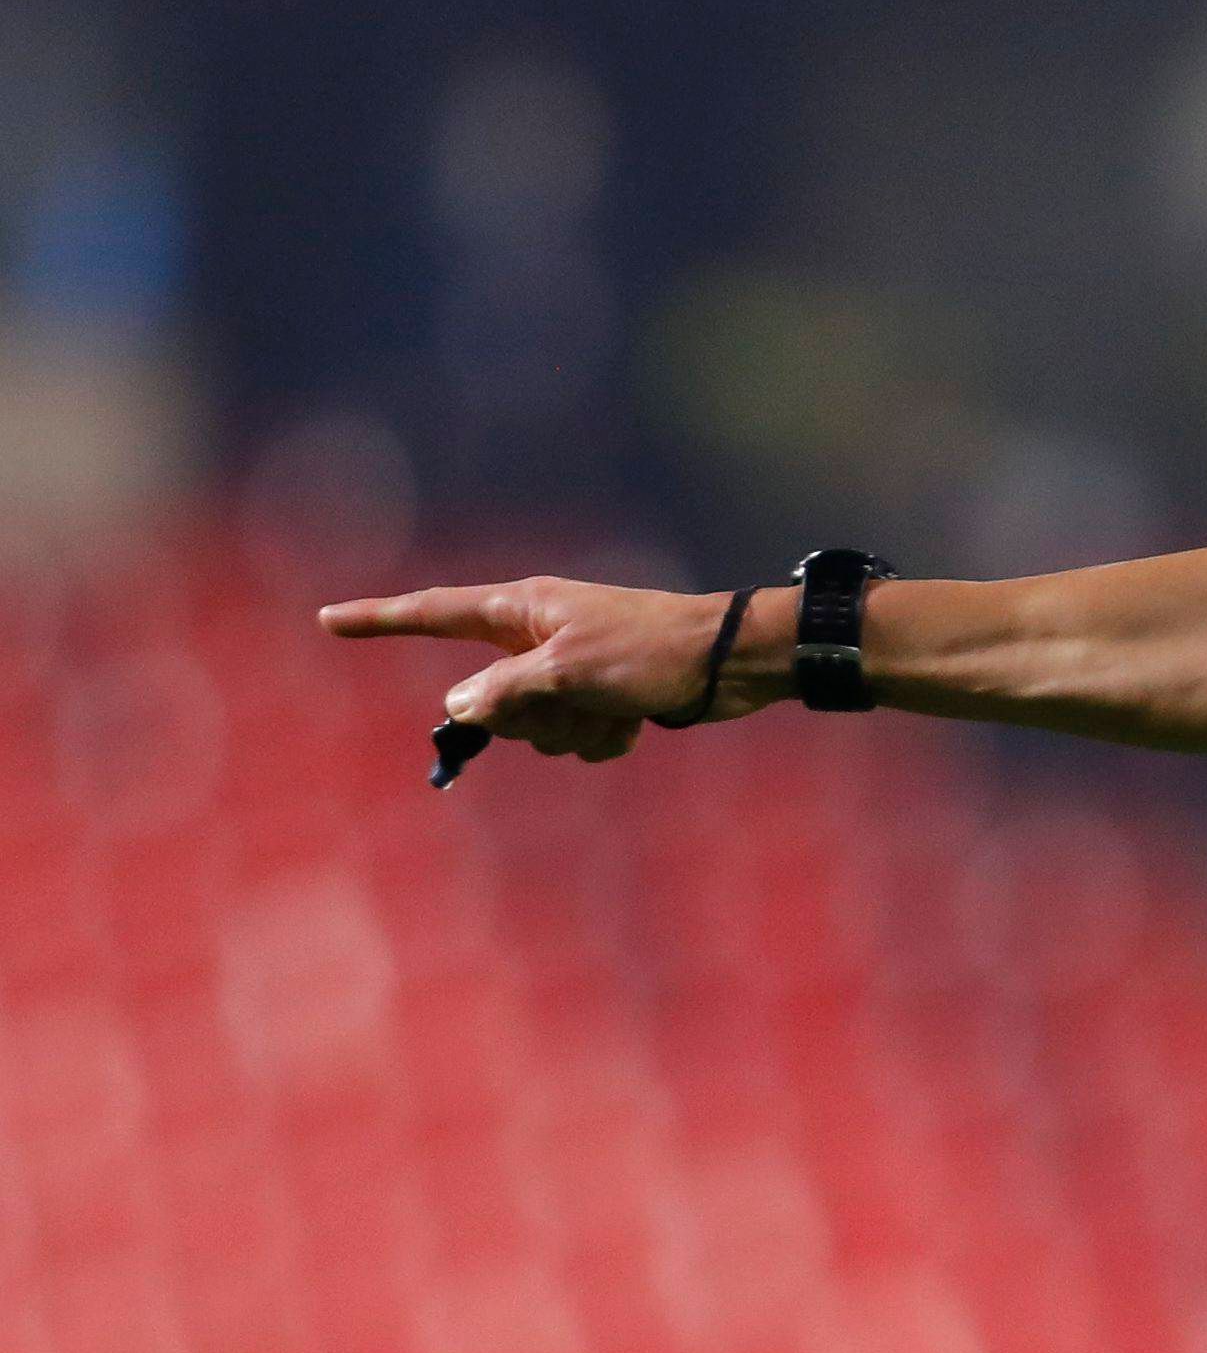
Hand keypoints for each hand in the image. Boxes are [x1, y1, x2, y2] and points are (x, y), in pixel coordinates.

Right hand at [318, 577, 743, 765]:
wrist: (731, 663)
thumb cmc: (651, 650)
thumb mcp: (569, 670)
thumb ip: (506, 691)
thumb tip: (459, 708)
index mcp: (522, 610)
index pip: (434, 613)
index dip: (380, 621)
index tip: (329, 622)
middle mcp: (538, 639)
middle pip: (490, 699)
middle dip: (527, 716)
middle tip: (574, 698)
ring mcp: (569, 672)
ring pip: (535, 729)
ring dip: (573, 731)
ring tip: (614, 707)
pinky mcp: (601, 701)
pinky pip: (576, 742)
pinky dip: (604, 740)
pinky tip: (635, 721)